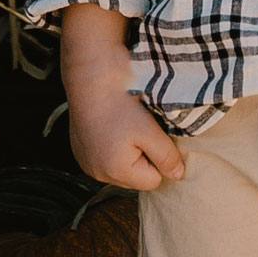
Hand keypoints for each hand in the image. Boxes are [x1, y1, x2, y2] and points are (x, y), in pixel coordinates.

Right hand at [60, 2, 186, 191]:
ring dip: (126, 154)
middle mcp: (97, 173)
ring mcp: (85, 163)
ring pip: (120, 169)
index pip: (154, 180)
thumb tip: (178, 175)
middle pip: (135, 178)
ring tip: (123, 126)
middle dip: (142, 157)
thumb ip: (167, 157)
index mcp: (116, 171)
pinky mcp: (79, 152)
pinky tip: (110, 128)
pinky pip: (103, 159)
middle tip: (139, 128)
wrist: (89, 76)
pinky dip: (110, 148)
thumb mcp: (151, 129)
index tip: (152, 134)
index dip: (159, 157)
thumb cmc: (120, 101)